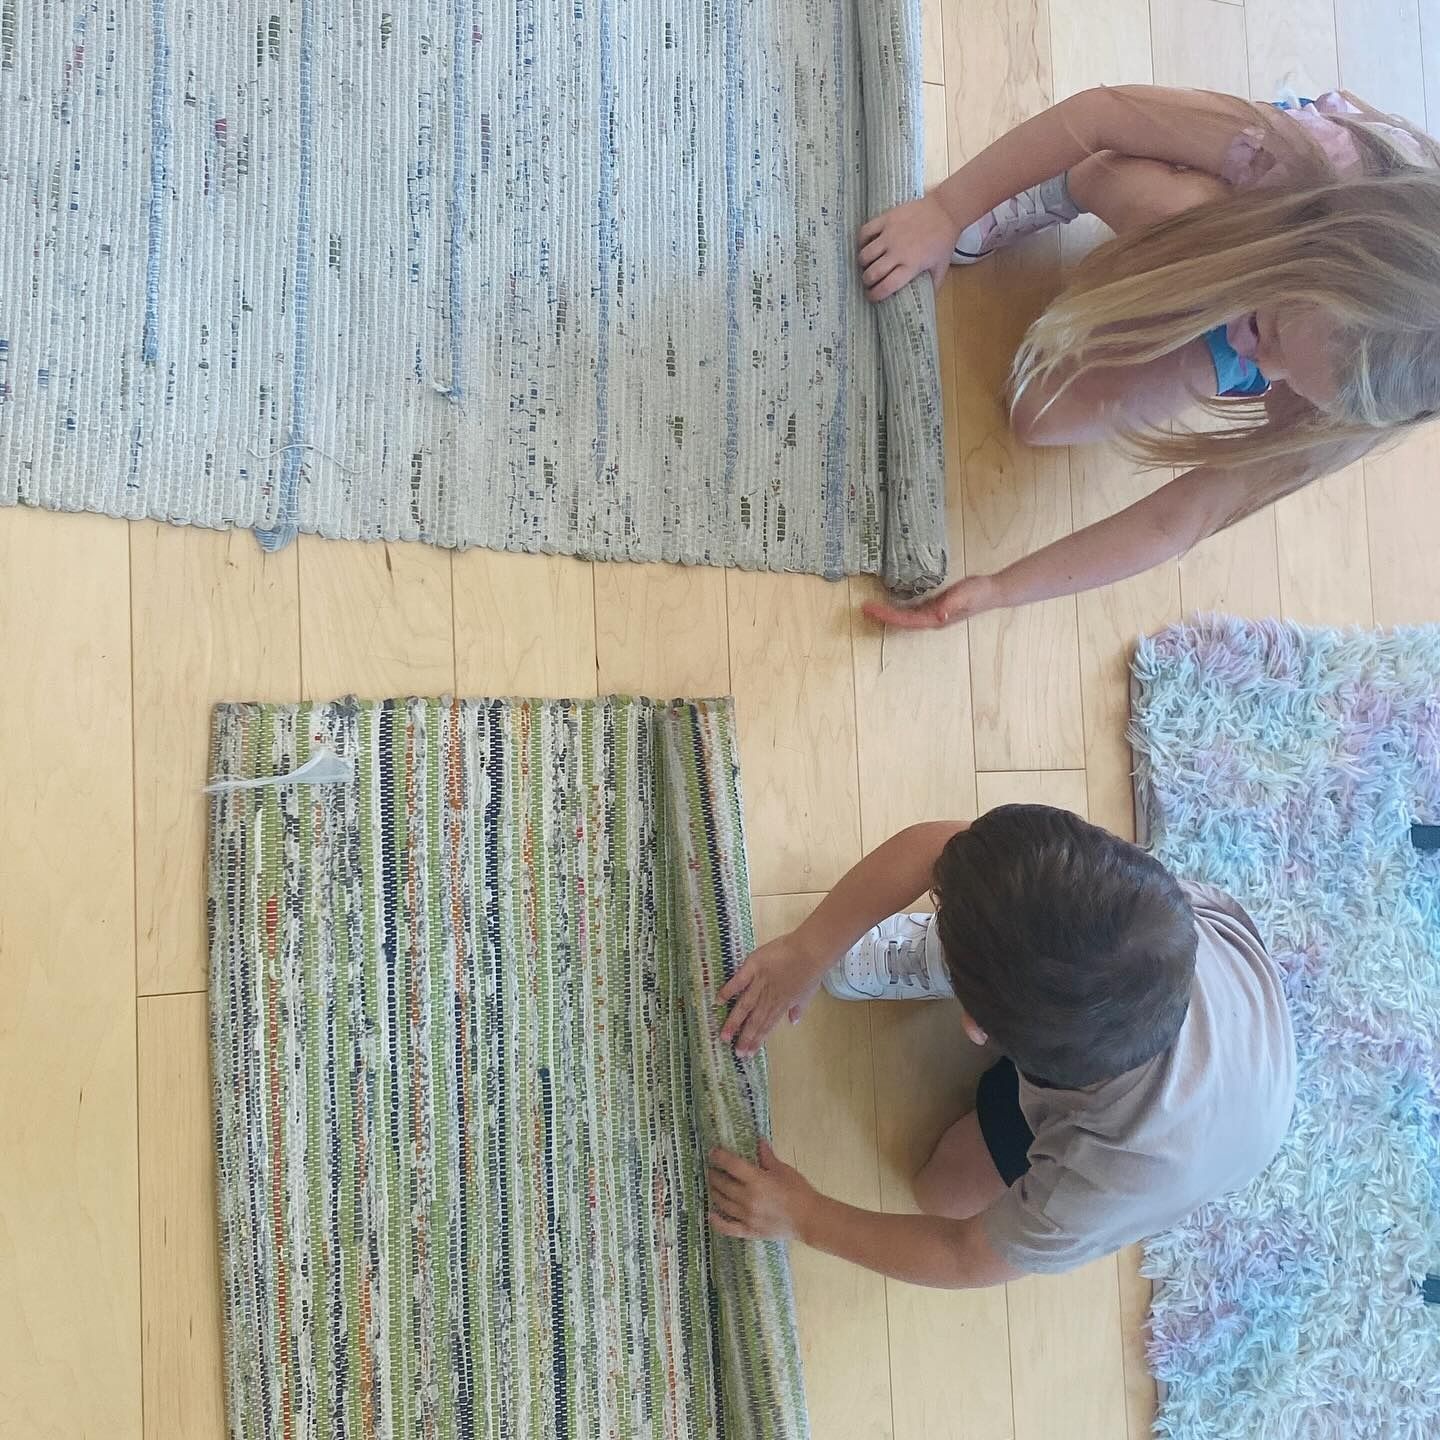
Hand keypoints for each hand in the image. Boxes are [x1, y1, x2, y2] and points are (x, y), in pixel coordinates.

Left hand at [708, 1142, 818, 1240]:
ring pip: (722, 1203)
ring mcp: (747, 1216)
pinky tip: (711, 1215)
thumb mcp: (784, 1170)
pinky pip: (728, 1228)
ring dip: (715, 1192)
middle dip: (714, 1175)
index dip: (719, 1157)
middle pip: (723, 1184)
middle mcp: (748, 1198)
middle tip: (712, 1170)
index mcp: (757, 1180)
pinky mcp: (750, 1231)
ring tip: (714, 1186)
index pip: (731, 1165)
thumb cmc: (799, 1191)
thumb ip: (768, 1157)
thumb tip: (759, 1142)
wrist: (809, 1218)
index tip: (713, 1152)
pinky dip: (717, 1222)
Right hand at [718, 930, 826, 1057]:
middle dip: (744, 1038)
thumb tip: (794, 1022)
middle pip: (754, 1020)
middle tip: (735, 1052)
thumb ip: (798, 1008)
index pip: (767, 1026)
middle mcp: (769, 998)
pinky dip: (728, 990)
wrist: (810, 952)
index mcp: (781, 1004)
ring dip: (735, 1022)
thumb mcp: (807, 993)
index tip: (748, 1053)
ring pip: (745, 1006)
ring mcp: (760, 983)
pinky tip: (718, 1001)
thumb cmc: (811, 970)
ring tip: (724, 1036)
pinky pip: (738, 981)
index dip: (757, 1040)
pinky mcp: (753, 967)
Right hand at [857, 194, 960, 301]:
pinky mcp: (886, 219)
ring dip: (863, 263)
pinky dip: (861, 241)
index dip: (874, 295)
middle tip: (869, 281)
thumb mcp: (941, 267)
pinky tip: (865, 245)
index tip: (872, 296)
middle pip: (871, 273)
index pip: (885, 287)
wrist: (946, 210)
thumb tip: (928, 304)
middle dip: (867, 281)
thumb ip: (933, 286)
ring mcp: (890, 234)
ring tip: (867, 264)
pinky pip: (865, 232)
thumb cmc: (943, 240)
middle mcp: (897, 252)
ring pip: (865, 255)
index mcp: (911, 265)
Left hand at [862, 572, 1001, 629]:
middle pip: (901, 622)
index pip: (906, 620)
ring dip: (887, 614)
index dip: (887, 615)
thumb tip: (938, 615)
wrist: (992, 591)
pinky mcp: (933, 606)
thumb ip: (952, 605)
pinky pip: (910, 610)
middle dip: (882, 616)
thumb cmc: (979, 592)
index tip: (870, 608)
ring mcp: (931, 614)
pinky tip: (887, 602)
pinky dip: (897, 607)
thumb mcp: (965, 595)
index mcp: (935, 618)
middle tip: (863, 608)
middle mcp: (930, 619)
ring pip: (904, 617)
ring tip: (869, 607)